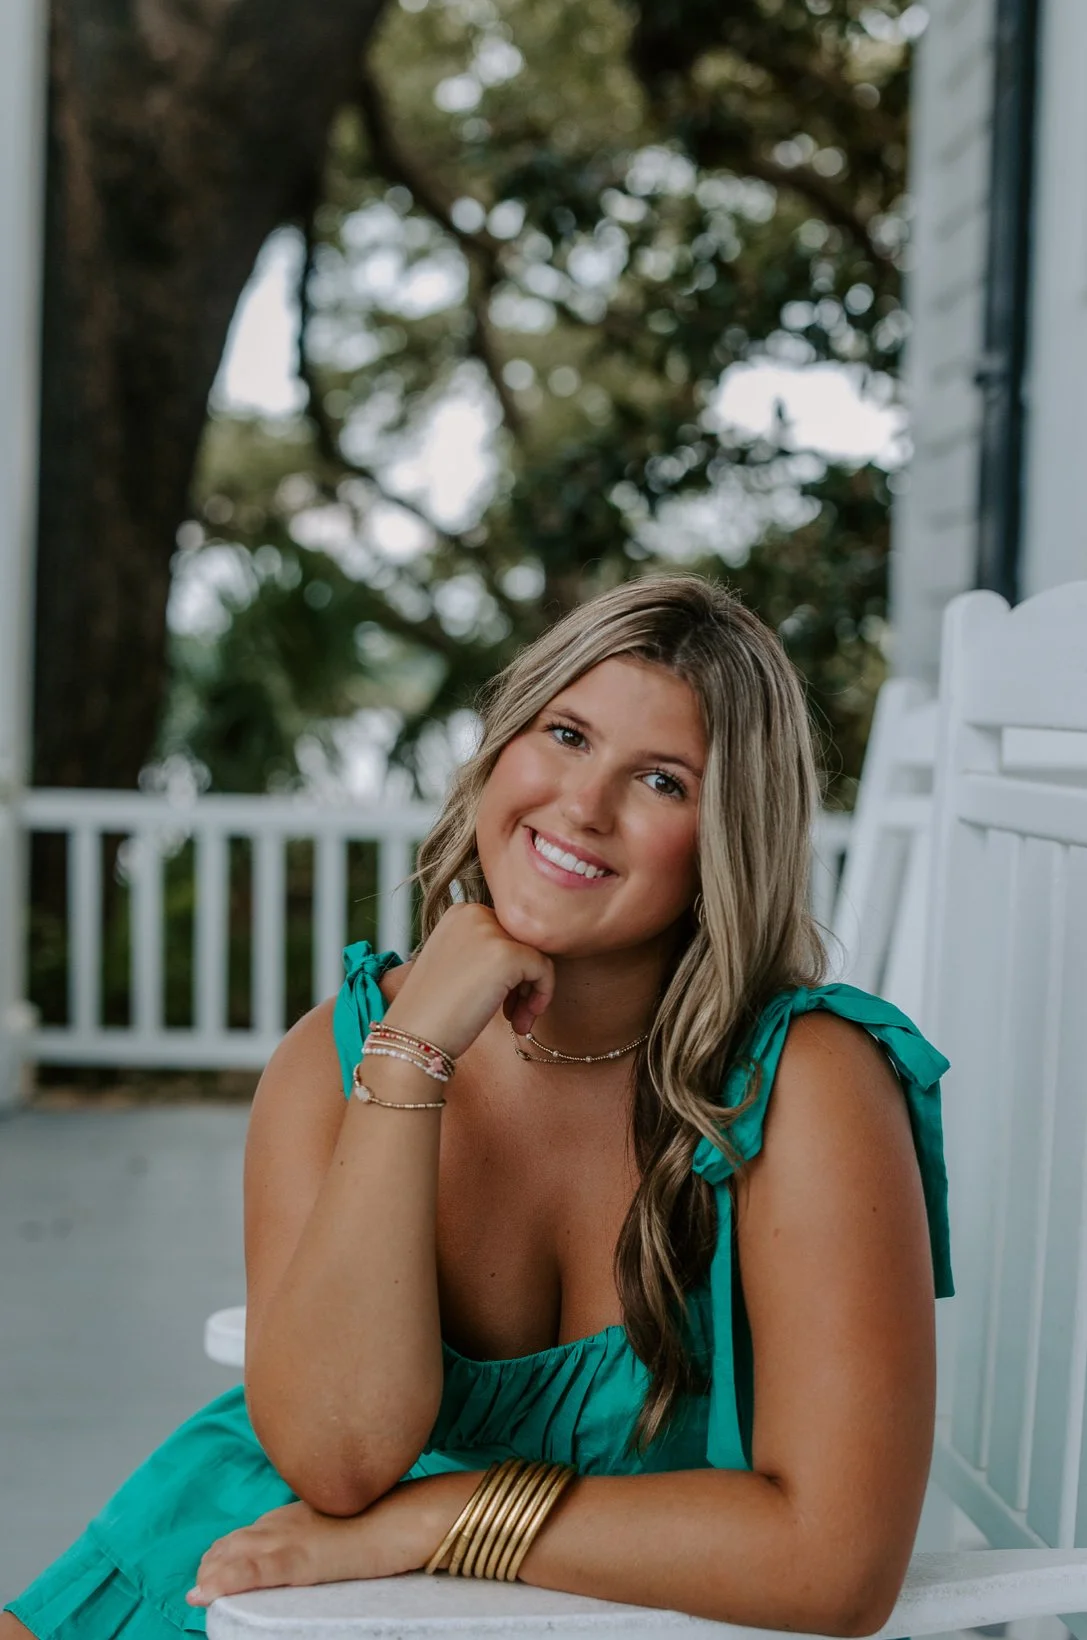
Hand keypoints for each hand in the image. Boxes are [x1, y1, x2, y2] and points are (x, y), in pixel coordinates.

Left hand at [184, 1480, 459, 1605]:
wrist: (413, 1516)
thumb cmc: (389, 1524)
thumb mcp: (343, 1530)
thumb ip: (319, 1538)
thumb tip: (319, 1557)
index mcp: (295, 1516)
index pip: (245, 1536)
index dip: (224, 1557)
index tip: (211, 1575)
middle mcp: (286, 1522)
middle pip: (233, 1544)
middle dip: (213, 1568)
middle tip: (201, 1590)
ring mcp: (292, 1538)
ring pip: (235, 1556)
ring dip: (214, 1576)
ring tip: (200, 1595)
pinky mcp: (303, 1557)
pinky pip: (256, 1570)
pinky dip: (228, 1581)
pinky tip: (207, 1592)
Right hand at [382, 903, 553, 1057]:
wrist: (413, 1036)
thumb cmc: (433, 1010)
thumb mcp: (457, 964)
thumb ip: (486, 950)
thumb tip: (532, 956)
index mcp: (461, 912)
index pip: (507, 933)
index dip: (511, 970)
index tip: (503, 1001)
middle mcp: (475, 912)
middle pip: (524, 943)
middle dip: (524, 982)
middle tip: (513, 1015)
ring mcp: (491, 931)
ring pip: (537, 956)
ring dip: (533, 993)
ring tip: (517, 1023)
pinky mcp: (507, 954)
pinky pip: (544, 970)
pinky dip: (542, 997)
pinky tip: (520, 1022)